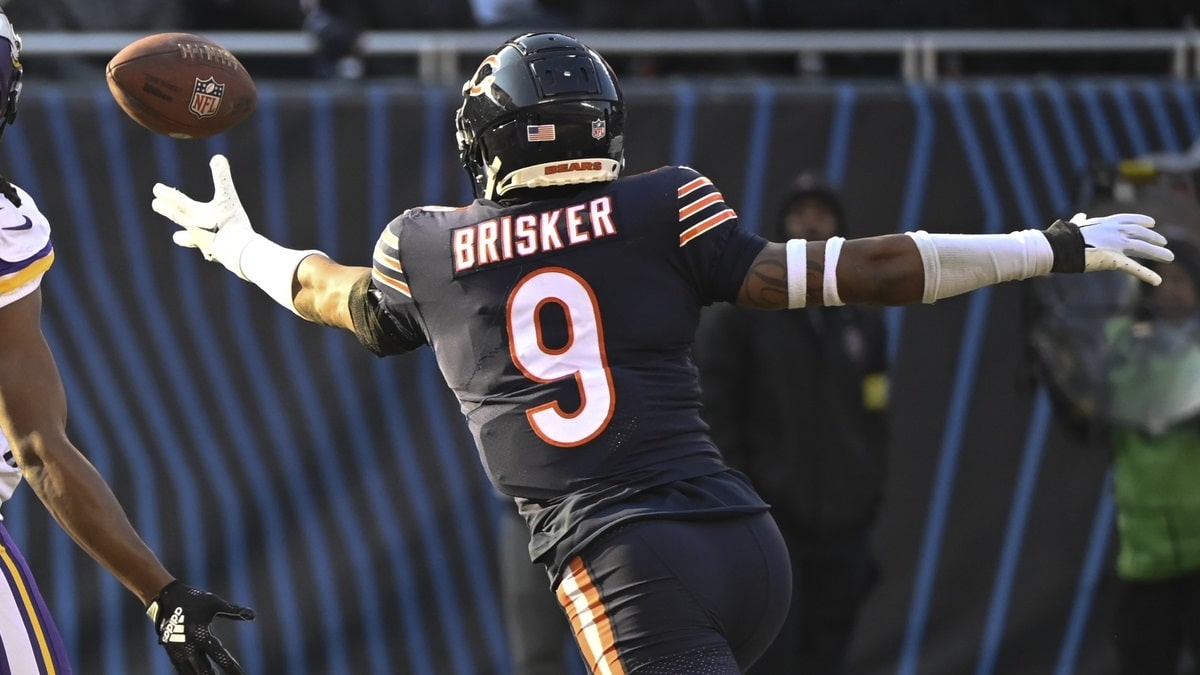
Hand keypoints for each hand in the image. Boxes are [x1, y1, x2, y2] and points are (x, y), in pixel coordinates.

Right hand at [147, 580, 255, 674]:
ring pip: (191, 673)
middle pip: (204, 671)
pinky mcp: (171, 653)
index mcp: (201, 635)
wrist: (165, 597)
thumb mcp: (214, 602)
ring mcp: (178, 652)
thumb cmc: (193, 599)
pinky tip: (199, 674)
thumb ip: (233, 610)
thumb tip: (253, 616)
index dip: (232, 668)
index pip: (220, 656)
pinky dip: (190, 674)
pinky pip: (181, 670)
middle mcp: (188, 647)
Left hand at [152, 154, 256, 279]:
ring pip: (187, 238)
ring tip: (177, 237)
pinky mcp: (214, 255)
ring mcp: (202, 244)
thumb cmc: (230, 224)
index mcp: (194, 213)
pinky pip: (208, 251)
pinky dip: (207, 248)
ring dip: (182, 236)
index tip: (156, 189)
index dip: (165, 193)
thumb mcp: (228, 198)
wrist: (237, 253)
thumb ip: (222, 177)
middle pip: (176, 216)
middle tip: (155, 204)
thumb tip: (218, 156)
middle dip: (166, 209)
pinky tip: (212, 251)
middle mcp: (193, 228)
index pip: (176, 201)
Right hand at [1071, 212, 1172, 284]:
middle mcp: (1115, 232)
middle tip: (1163, 242)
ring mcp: (1116, 245)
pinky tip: (1157, 281)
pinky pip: (1134, 268)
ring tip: (1169, 258)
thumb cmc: (1063, 236)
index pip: (1128, 219)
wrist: (1060, 245)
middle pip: (1140, 233)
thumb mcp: (1074, 224)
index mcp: (1105, 223)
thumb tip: (1080, 216)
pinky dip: (1146, 275)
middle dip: (1153, 237)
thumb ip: (1080, 221)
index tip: (1152, 223)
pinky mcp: (1114, 260)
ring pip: (1142, 248)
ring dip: (1157, 253)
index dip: (1142, 221)